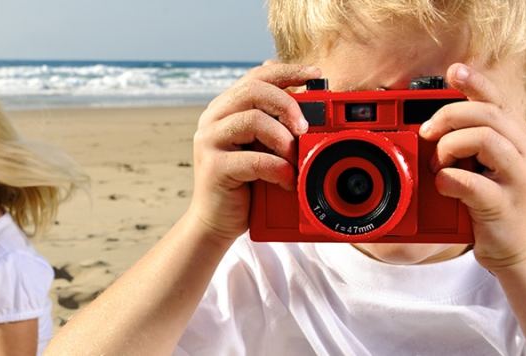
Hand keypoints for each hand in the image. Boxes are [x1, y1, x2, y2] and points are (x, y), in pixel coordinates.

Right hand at [186, 61, 320, 240]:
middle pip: (253, 90)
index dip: (287, 71)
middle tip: (305, 127)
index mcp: (226, 108)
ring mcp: (210, 141)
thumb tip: (308, 101)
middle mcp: (213, 119)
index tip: (316, 74)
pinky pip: (254, 159)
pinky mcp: (214, 167)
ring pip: (253, 119)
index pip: (256, 76)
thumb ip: (276, 124)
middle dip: (287, 104)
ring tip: (294, 157)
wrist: (217, 223)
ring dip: (283, 138)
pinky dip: (278, 169)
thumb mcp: (264, 147)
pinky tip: (287, 180)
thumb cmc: (245, 184)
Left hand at [421, 63, 525, 271]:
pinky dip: (449, 180)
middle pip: (486, 113)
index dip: (474, 82)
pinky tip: (444, 186)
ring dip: (449, 148)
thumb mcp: (489, 167)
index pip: (496, 99)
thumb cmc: (497, 206)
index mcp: (517, 137)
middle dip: (448, 117)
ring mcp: (517, 178)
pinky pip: (471, 182)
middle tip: (427, 134)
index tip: (453, 71)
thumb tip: (433, 122)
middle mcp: (523, 152)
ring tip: (439, 166)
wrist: (522, 254)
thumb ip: (471, 143)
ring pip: (483, 139)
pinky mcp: (503, 205)